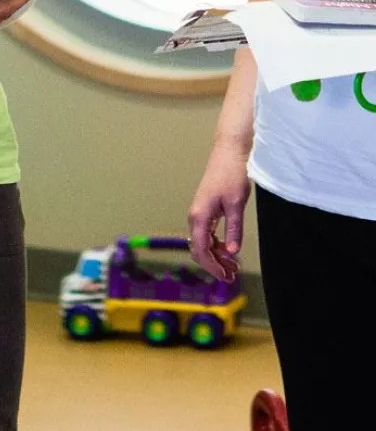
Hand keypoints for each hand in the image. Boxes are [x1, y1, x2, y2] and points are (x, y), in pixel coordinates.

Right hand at [187, 144, 250, 281]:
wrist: (229, 153)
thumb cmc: (232, 175)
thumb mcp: (236, 204)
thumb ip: (233, 229)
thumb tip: (233, 252)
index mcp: (199, 217)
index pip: (201, 250)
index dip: (212, 266)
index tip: (226, 276)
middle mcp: (195, 217)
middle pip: (199, 249)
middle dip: (214, 264)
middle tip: (232, 275)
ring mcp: (199, 213)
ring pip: (203, 242)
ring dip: (216, 256)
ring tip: (233, 266)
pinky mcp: (206, 210)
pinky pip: (207, 234)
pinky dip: (217, 245)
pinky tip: (229, 249)